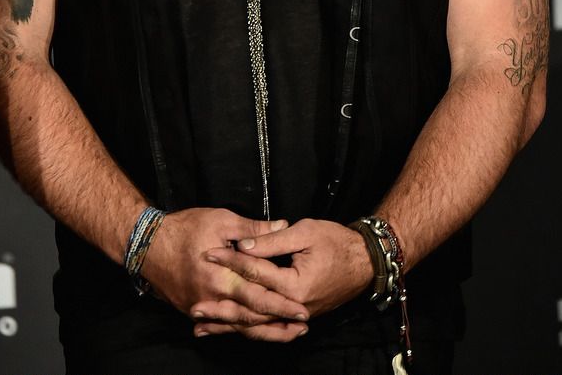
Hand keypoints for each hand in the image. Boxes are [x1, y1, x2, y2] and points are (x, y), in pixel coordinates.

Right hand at [140, 207, 308, 338]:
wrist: (147, 244)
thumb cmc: (184, 228)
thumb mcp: (221, 221)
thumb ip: (253, 230)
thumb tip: (282, 225)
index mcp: (222, 278)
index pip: (259, 297)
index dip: (282, 305)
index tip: (302, 310)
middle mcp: (213, 299)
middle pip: (251, 318)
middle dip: (279, 323)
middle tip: (302, 326)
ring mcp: (202, 307)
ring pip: (237, 326)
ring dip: (263, 331)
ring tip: (286, 333)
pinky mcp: (193, 310)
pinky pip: (221, 325)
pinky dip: (238, 330)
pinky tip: (253, 332)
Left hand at [192, 218, 372, 339]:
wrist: (366, 260)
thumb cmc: (337, 242)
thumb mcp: (305, 232)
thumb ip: (273, 240)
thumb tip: (244, 244)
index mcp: (294, 286)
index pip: (254, 273)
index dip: (229, 261)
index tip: (207, 254)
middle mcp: (294, 307)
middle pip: (251, 309)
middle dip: (221, 308)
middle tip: (194, 307)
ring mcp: (297, 315)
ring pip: (258, 324)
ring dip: (230, 325)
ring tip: (203, 326)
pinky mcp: (299, 315)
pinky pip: (270, 326)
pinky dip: (249, 328)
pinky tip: (232, 329)